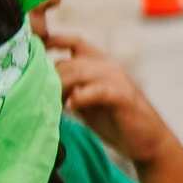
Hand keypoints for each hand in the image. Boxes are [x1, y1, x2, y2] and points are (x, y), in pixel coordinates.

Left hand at [50, 35, 174, 167]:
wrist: (148, 141)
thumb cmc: (115, 121)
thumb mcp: (87, 100)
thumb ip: (70, 88)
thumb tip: (38, 84)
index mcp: (100, 63)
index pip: (73, 41)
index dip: (52, 40)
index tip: (33, 50)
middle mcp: (108, 66)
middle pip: (68, 62)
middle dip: (49, 79)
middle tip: (39, 98)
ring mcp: (117, 79)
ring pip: (78, 73)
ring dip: (61, 89)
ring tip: (54, 105)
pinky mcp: (123, 96)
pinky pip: (96, 90)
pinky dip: (81, 97)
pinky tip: (71, 108)